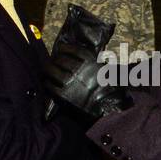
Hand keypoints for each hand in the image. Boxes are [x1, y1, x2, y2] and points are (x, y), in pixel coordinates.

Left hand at [43, 4, 118, 121]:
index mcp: (90, 61)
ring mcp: (69, 82)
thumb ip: (106, 66)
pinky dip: (46, 83)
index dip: (65, 49)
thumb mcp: (113, 73)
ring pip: (52, 71)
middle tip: (52, 61)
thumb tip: (105, 61)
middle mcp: (78, 69)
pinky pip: (50, 86)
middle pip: (60, 60)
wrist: (109, 111)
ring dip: (47, 70)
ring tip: (46, 71)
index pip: (73, 50)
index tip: (61, 49)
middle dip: (55, 60)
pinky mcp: (62, 95)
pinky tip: (46, 83)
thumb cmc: (114, 92)